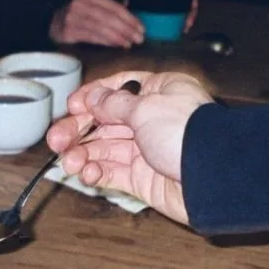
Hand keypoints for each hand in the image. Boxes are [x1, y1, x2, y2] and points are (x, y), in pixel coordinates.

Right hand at [46, 71, 213, 223]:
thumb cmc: (186, 133)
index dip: (92, 97)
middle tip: (56, 140)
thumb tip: (94, 97)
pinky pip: (112, 173)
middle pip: (105, 121)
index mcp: (158, 92)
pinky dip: (96, 173)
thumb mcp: (145, 107)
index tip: (72, 106)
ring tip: (67, 162)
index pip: (118, 89)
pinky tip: (85, 173)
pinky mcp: (143, 180)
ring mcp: (146, 151)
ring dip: (83, 154)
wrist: (212, 178)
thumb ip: (113, 104)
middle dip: (78, 130)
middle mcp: (151, 120)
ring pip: (105, 149)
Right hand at [50, 0, 144, 47]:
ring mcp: (73, 18)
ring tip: (130, 44)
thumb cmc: (71, 11)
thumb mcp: (88, 2)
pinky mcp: (67, 31)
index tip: (141, 28)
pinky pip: (91, 37)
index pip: (114, 6)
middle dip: (127, 29)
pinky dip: (106, 41)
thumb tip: (127, 7)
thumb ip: (105, 4)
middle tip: (140, 39)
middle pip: (109, 17)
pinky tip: (116, 45)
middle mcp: (81, 4)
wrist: (46, 20)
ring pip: (101, 28)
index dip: (130, 18)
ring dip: (118, 37)